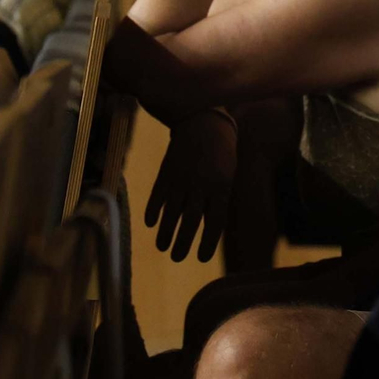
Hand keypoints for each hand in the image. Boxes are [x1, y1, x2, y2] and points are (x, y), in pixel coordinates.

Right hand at [144, 109, 236, 261]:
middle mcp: (201, 184)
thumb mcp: (227, 175)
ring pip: (172, 212)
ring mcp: (182, 177)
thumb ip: (217, 200)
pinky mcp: (167, 171)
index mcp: (221, 187)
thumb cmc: (221, 152)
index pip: (214, 223)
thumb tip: (204, 228)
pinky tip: (151, 223)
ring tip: (162, 248)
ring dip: (166, 232)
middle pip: (191, 221)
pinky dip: (153, 210)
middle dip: (183, 243)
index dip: (207, 243)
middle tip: (177, 257)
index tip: (201, 258)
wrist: (203, 120)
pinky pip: (158, 195)